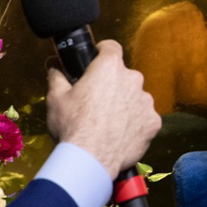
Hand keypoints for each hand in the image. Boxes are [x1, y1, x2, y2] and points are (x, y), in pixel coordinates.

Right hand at [44, 40, 161, 178]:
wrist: (91, 159)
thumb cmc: (73, 127)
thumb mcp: (56, 97)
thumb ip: (57, 75)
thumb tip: (54, 64)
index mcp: (109, 67)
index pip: (110, 47)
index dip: (102, 52)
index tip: (96, 60)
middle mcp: (132, 79)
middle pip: (123, 75)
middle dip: (112, 84)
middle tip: (96, 101)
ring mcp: (146, 101)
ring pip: (135, 97)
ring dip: (125, 104)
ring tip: (107, 122)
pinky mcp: (153, 122)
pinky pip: (144, 118)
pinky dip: (135, 124)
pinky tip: (120, 134)